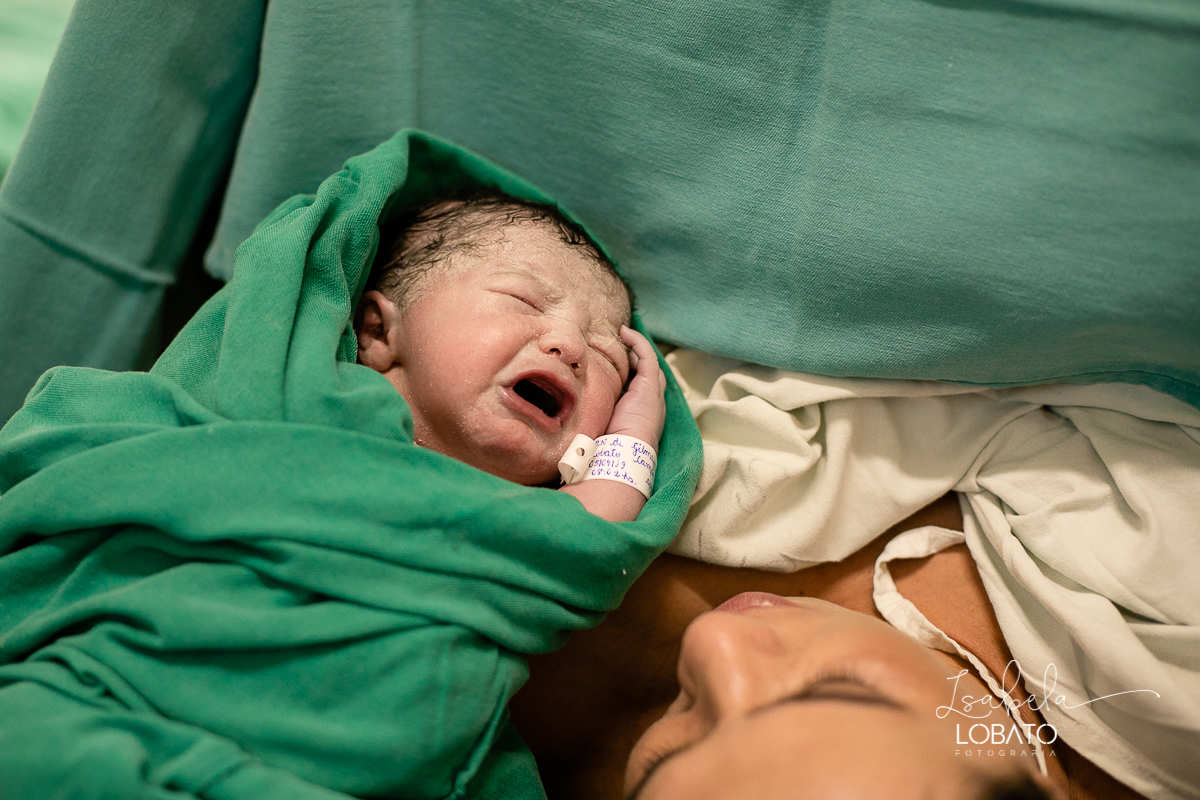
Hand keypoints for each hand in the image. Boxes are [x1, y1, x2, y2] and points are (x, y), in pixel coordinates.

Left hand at [605, 326, 666, 447]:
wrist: (624, 454)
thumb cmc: (611, 448)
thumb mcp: (604, 428)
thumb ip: (599, 416)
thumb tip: (578, 415)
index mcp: (643, 414)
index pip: (642, 388)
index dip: (634, 374)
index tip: (618, 365)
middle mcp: (653, 403)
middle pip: (650, 372)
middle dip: (638, 358)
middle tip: (622, 346)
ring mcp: (653, 393)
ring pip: (649, 362)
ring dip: (637, 346)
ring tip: (623, 334)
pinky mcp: (649, 385)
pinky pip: (647, 355)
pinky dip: (637, 342)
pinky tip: (625, 332)